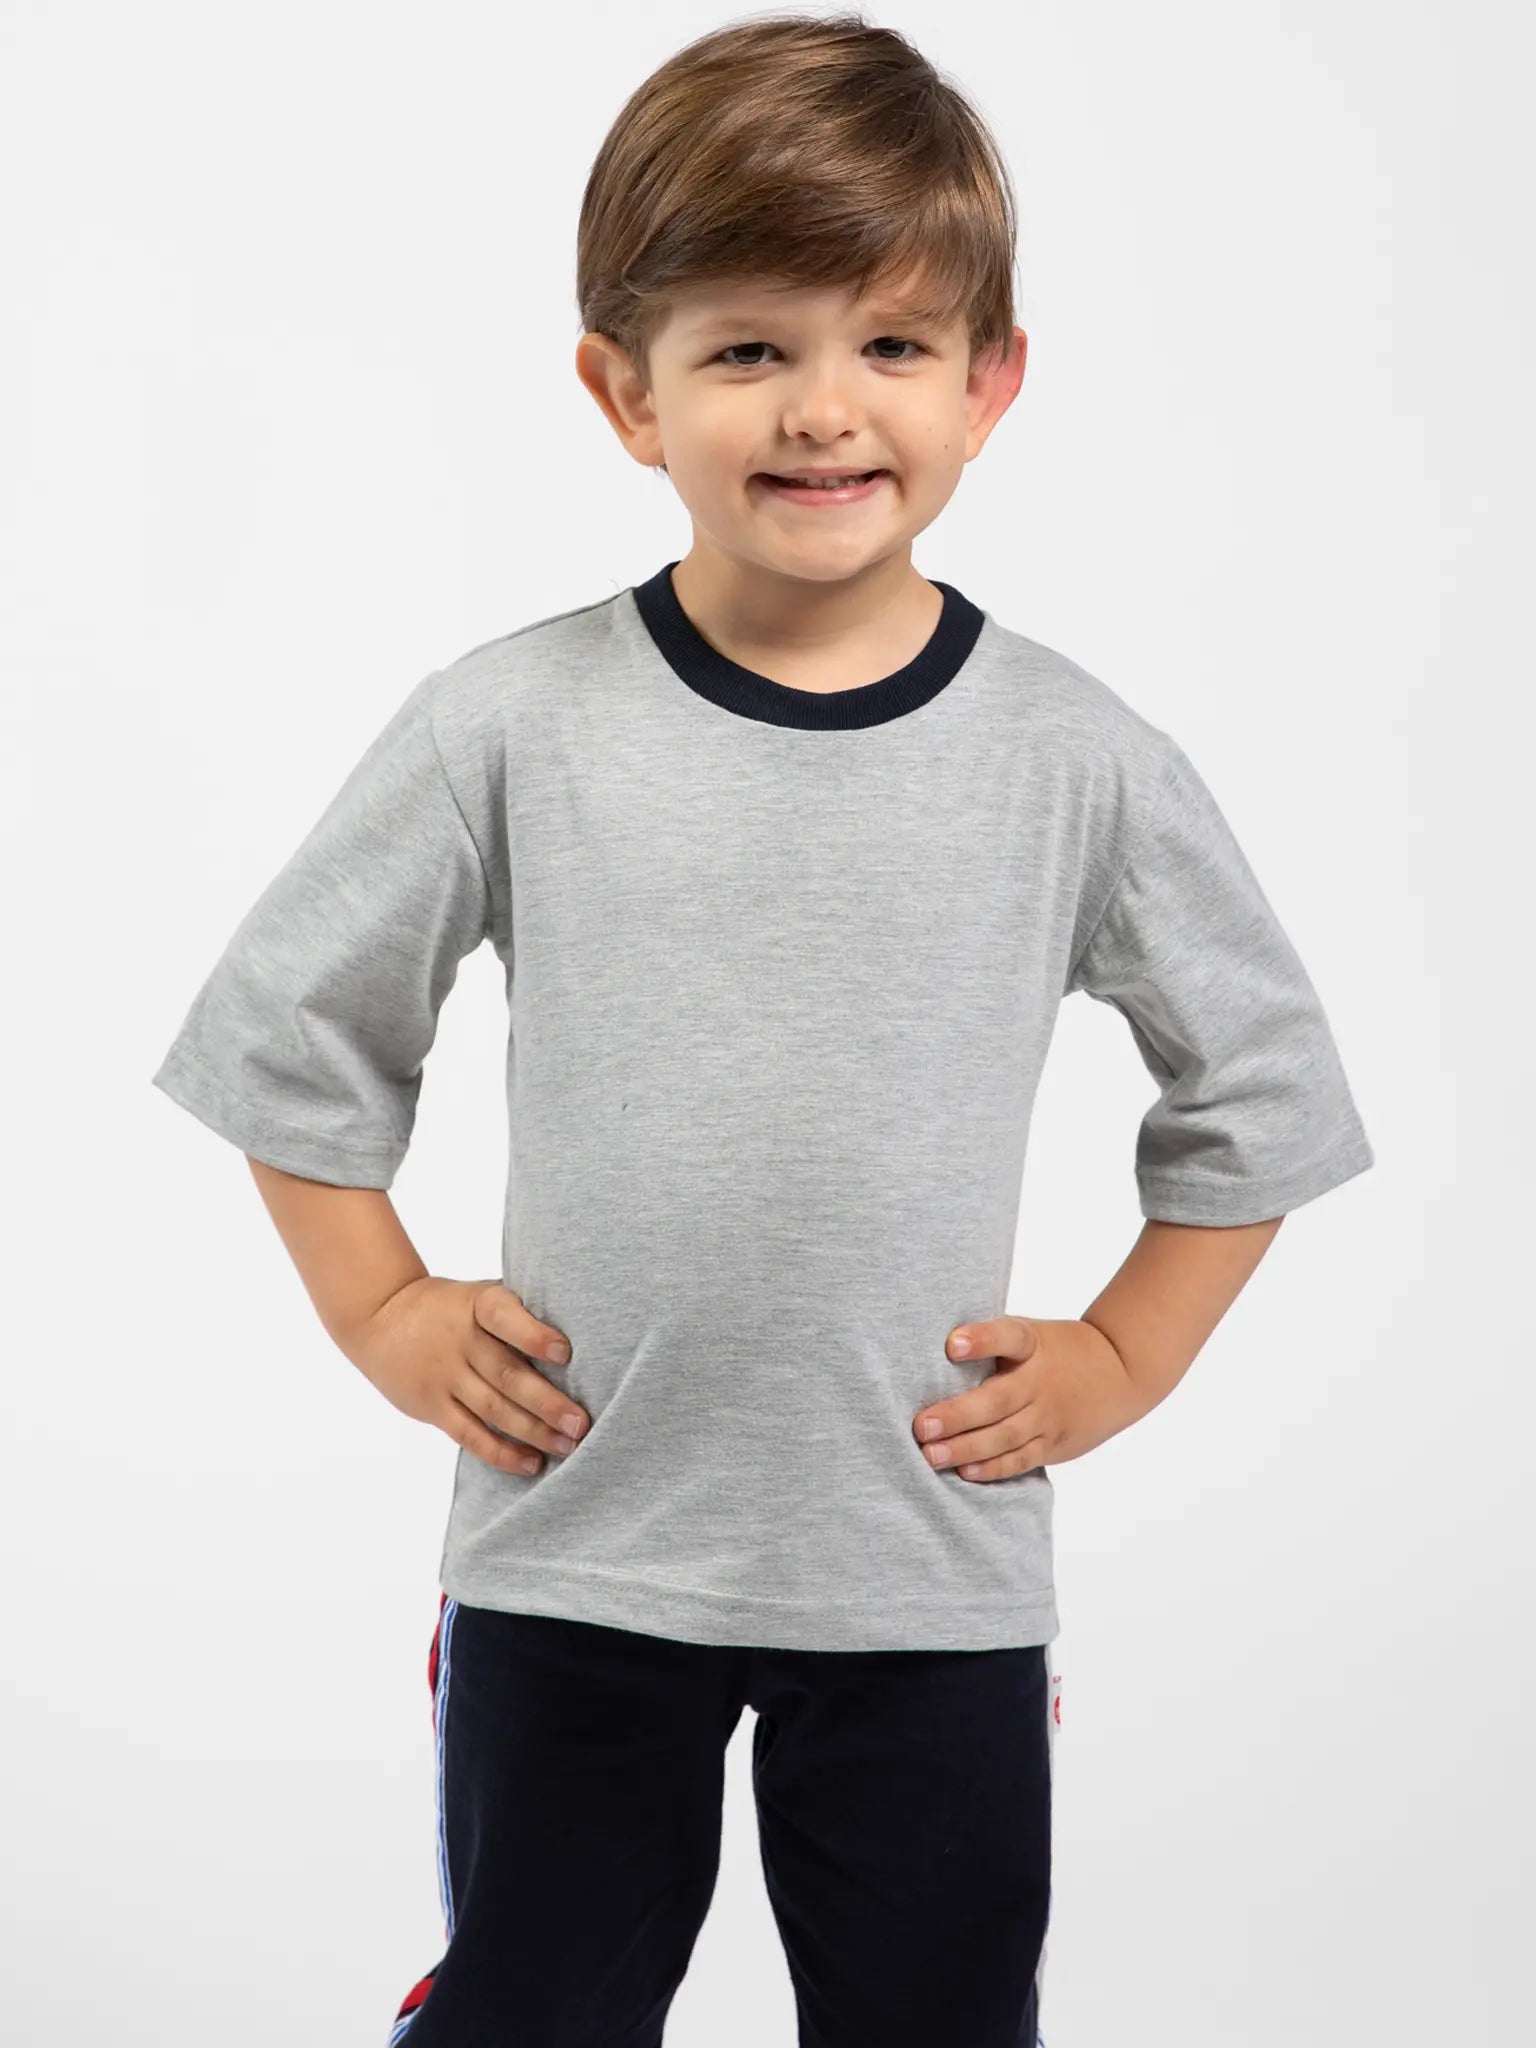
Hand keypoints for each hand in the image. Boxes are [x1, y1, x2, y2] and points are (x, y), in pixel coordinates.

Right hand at [348, 1276, 590, 1476]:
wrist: (380, 1316)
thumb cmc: (452, 1307)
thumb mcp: (480, 1294)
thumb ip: (520, 1312)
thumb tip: (585, 1334)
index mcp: (477, 1305)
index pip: (504, 1318)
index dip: (533, 1335)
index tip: (565, 1352)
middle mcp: (459, 1340)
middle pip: (507, 1375)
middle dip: (548, 1402)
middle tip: (582, 1424)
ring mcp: (443, 1375)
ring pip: (493, 1409)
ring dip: (534, 1432)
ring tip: (569, 1447)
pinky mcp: (431, 1406)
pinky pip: (469, 1434)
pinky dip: (501, 1452)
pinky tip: (531, 1463)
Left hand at [912, 1316, 1145, 1480]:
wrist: (1120, 1371)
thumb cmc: (1056, 1349)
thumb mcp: (1031, 1333)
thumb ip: (992, 1342)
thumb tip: (931, 1350)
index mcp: (1033, 1345)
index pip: (1010, 1338)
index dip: (982, 1340)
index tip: (952, 1345)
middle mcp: (1041, 1382)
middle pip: (997, 1400)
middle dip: (957, 1416)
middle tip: (920, 1427)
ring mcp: (1049, 1416)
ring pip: (1005, 1437)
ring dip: (966, 1449)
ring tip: (931, 1456)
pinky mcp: (1054, 1444)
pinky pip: (1021, 1459)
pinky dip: (994, 1468)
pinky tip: (966, 1472)